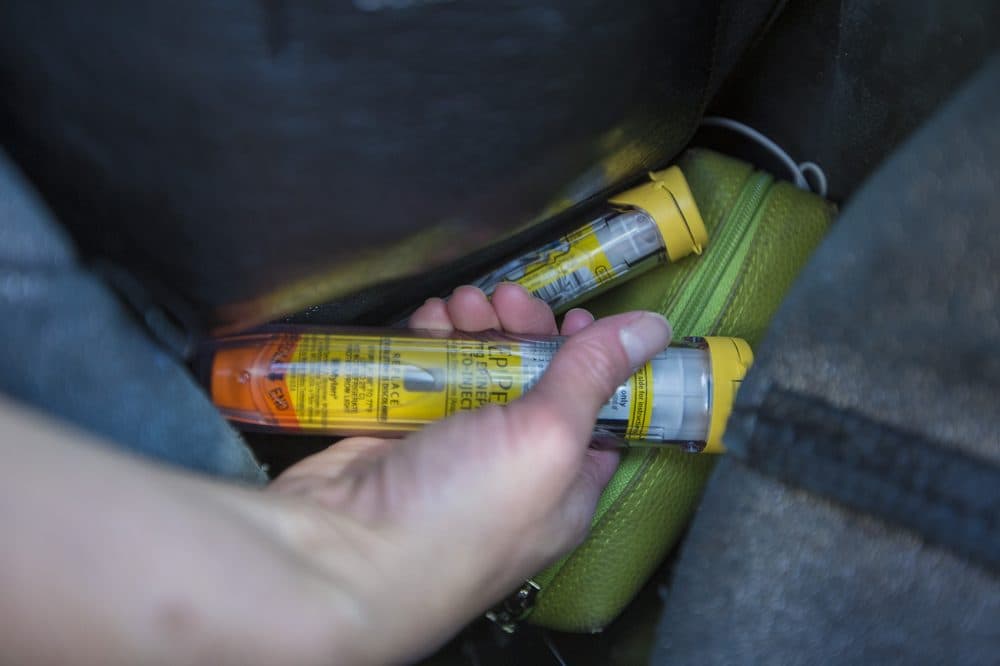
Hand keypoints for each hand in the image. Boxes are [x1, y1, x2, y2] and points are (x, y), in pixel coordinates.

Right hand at [265, 284, 671, 661]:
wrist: (340, 552)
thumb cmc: (459, 513)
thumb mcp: (547, 438)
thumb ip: (594, 376)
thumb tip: (653, 328)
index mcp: (564, 485)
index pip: (596, 414)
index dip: (594, 361)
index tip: (578, 319)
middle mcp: (512, 471)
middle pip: (532, 382)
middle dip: (522, 331)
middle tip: (505, 300)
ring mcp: (452, 454)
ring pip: (475, 373)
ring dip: (472, 329)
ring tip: (457, 305)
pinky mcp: (401, 437)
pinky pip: (424, 379)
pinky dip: (426, 345)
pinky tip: (424, 322)